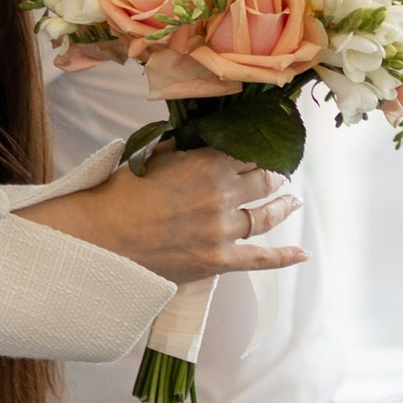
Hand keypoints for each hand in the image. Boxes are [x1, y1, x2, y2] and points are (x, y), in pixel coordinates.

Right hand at [34, 149, 304, 283]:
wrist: (100, 239)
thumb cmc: (119, 195)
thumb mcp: (153, 157)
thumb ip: (184, 149)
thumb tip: (203, 141)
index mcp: (207, 164)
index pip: (248, 152)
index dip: (256, 150)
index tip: (262, 148)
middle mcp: (223, 196)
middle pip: (264, 181)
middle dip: (272, 174)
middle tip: (277, 172)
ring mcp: (223, 231)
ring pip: (266, 216)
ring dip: (283, 205)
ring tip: (292, 200)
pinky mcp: (218, 261)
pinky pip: (260, 259)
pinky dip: (284, 257)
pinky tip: (301, 253)